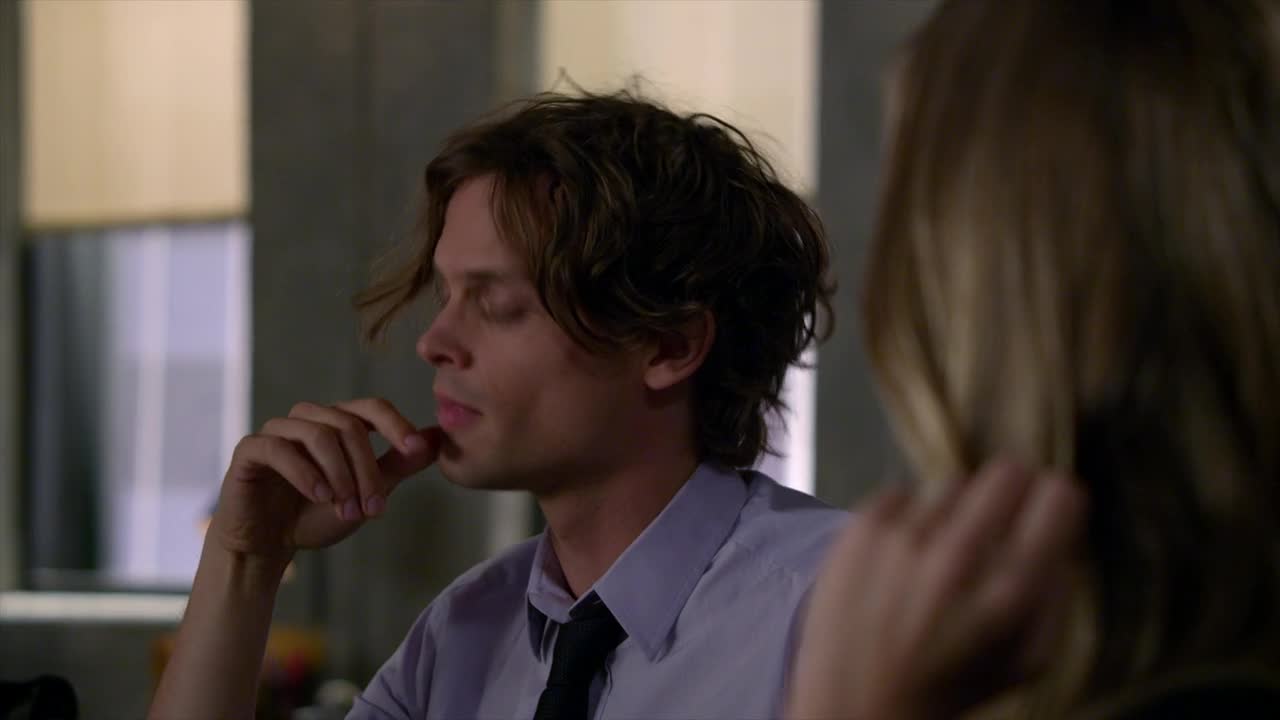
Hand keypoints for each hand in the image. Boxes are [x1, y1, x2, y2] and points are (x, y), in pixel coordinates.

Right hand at [207, 397, 441, 561]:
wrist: (268, 546)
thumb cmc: (316, 515)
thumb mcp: (367, 492)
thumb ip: (399, 464)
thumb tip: (437, 438)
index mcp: (336, 423)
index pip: (372, 407)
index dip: (396, 424)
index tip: (415, 449)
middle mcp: (307, 419)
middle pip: (349, 426)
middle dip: (367, 469)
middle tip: (374, 509)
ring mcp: (277, 431)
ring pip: (318, 435)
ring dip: (340, 475)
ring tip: (346, 509)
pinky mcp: (250, 449)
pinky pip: (280, 449)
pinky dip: (306, 474)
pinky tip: (319, 497)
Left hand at [787, 462, 1085, 719]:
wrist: (854, 703)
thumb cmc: (948, 683)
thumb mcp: (1028, 658)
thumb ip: (1058, 590)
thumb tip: (1064, 524)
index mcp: (1009, 592)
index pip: (1058, 496)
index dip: (1057, 499)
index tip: (1051, 502)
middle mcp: (956, 555)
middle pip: (1006, 474)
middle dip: (1010, 492)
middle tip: (998, 517)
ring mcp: (902, 537)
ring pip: (952, 483)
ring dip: (954, 511)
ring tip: (939, 556)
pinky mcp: (859, 529)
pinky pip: (901, 494)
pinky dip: (906, 518)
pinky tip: (899, 559)